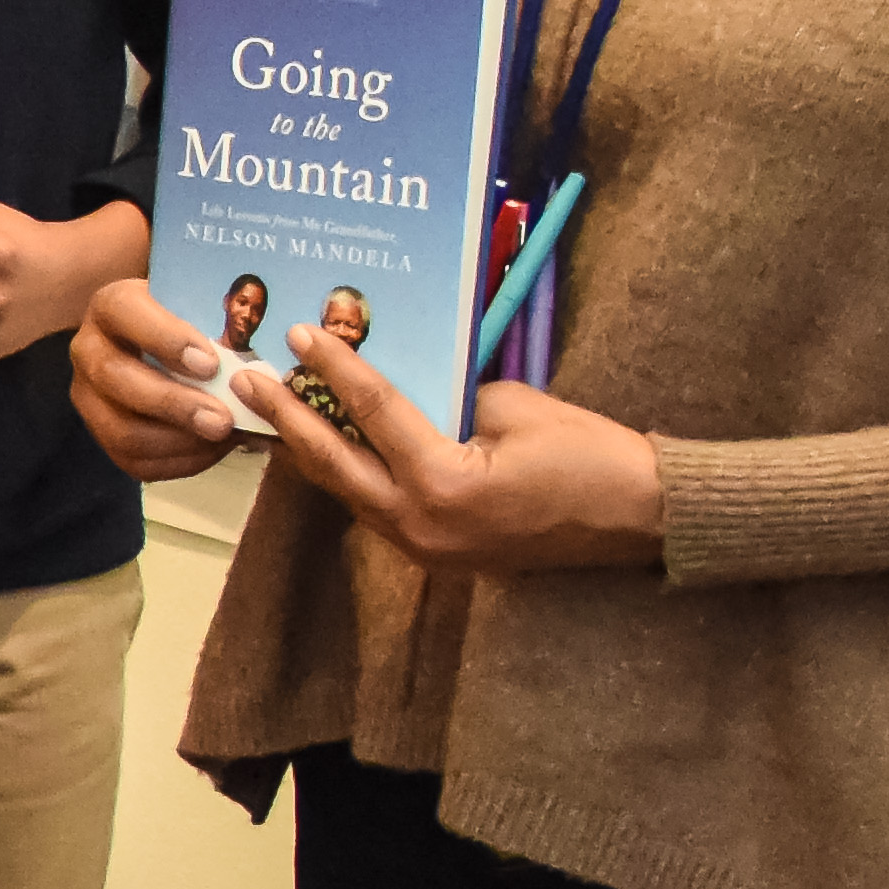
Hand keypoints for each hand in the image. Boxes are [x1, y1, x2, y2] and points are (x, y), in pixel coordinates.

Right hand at [67, 275, 242, 482]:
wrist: (167, 348)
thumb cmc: (194, 321)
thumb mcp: (203, 308)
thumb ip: (221, 324)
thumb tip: (257, 365)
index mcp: (112, 306)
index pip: (125, 312)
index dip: (165, 338)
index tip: (210, 364)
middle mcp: (89, 349)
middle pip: (116, 379)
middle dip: (173, 404)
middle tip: (222, 420)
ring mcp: (89, 396)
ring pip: (120, 430)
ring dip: (177, 441)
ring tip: (223, 437)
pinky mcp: (101, 434)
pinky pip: (131, 461)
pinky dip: (176, 461)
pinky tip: (211, 450)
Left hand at [273, 339, 669, 574]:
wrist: (645, 520)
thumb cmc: (592, 458)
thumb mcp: (516, 408)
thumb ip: (450, 399)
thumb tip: (408, 391)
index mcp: (442, 484)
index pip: (372, 412)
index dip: (333, 368)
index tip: (298, 335)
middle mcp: (420, 524)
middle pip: (333, 464)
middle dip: (285, 420)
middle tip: (243, 382)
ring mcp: (426, 547)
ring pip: (347, 491)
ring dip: (310, 450)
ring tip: (270, 411)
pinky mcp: (438, 553)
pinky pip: (376, 507)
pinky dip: (349, 474)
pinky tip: (327, 447)